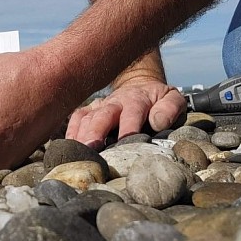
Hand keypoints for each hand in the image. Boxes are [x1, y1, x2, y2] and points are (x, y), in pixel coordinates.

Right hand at [65, 78, 186, 148]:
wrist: (140, 85)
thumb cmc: (158, 100)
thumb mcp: (172, 99)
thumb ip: (169, 109)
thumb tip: (158, 122)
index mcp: (137, 100)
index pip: (132, 113)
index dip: (127, 128)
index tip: (124, 145)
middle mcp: (115, 102)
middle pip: (103, 115)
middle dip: (96, 132)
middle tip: (91, 149)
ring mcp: (100, 106)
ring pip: (86, 118)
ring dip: (81, 136)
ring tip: (77, 155)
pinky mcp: (89, 111)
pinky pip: (76, 119)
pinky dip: (70, 132)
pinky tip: (68, 148)